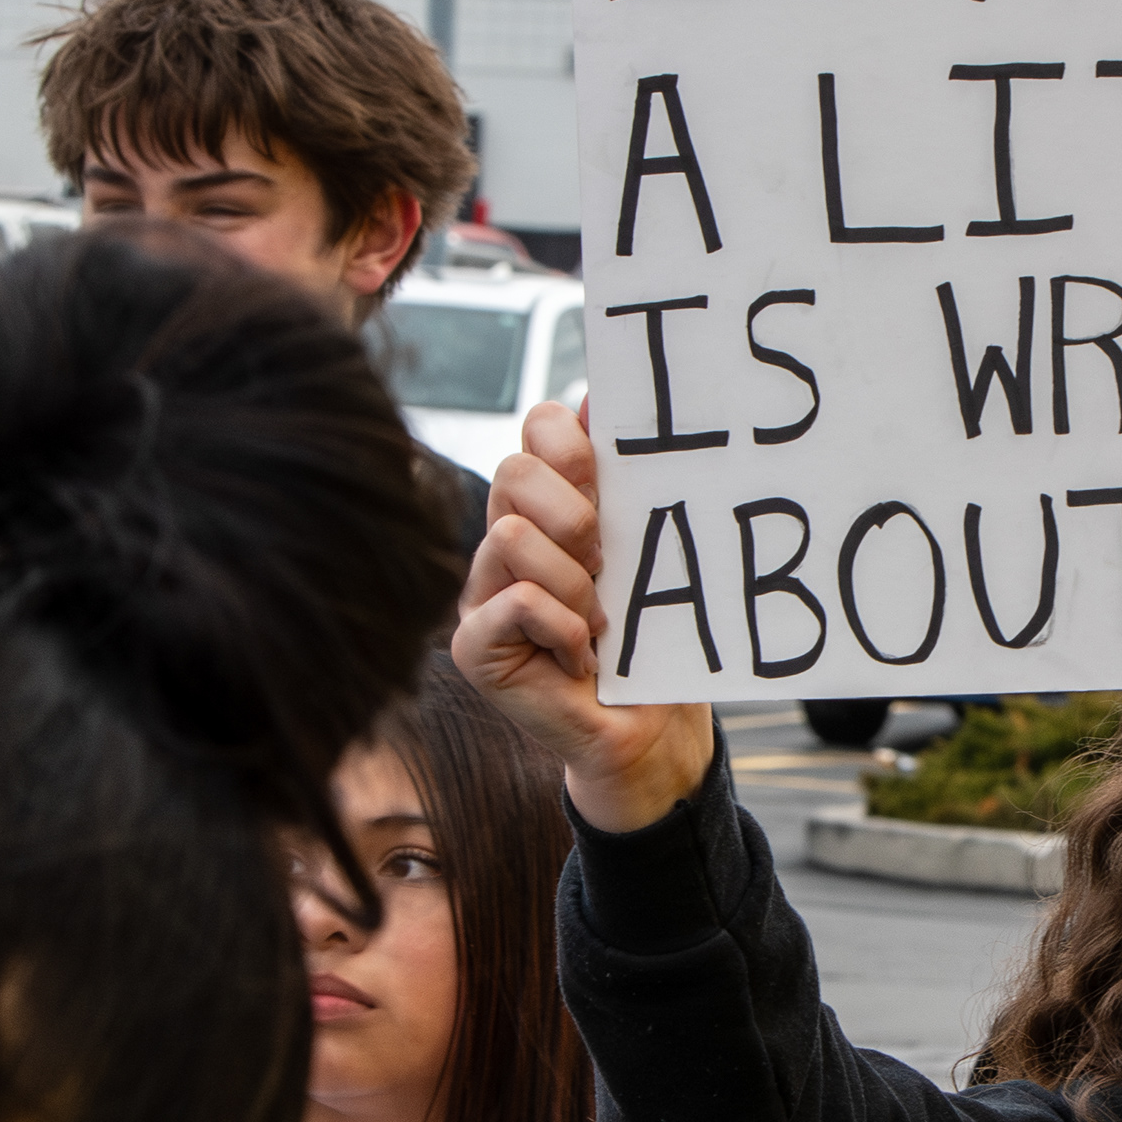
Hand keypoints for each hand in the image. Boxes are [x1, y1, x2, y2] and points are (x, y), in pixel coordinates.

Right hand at [451, 400, 715, 831]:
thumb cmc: (650, 634)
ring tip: (596, 621)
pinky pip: (516, 602)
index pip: (536, 429)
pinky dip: (562, 628)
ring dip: (572, 583)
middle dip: (574, 514)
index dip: (570, 443)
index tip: (606, 480)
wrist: (648, 723)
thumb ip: (620, 480)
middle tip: (605, 562)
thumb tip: (597, 397)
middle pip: (513, 470)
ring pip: (510, 535)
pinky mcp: (472, 643)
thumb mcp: (643, 547)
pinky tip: (581, 656)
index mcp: (548, 505)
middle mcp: (505, 538)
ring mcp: (481, 591)